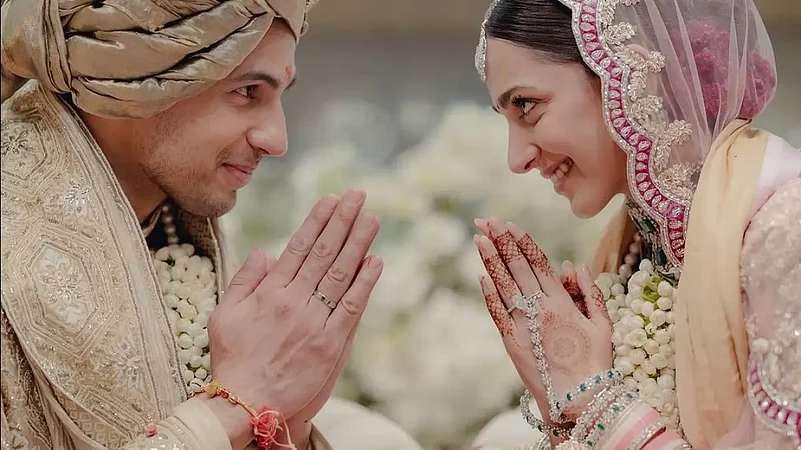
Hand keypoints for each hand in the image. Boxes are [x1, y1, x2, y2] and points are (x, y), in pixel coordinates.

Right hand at [206, 189, 381, 444]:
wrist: (247, 404)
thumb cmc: (233, 359)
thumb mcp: (224, 315)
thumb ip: (244, 280)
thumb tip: (265, 251)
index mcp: (269, 293)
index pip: (298, 247)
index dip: (317, 221)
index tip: (332, 199)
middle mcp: (294, 302)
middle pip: (323, 253)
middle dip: (342, 221)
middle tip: (358, 195)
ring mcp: (315, 322)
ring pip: (340, 274)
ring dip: (358, 243)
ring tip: (371, 218)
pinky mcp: (331, 344)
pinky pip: (351, 307)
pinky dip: (364, 283)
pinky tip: (375, 261)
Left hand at [474, 218, 612, 421]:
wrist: (579, 399)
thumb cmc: (595, 362)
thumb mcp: (602, 324)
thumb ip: (589, 291)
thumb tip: (572, 264)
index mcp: (563, 302)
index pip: (539, 263)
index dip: (523, 242)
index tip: (511, 225)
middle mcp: (541, 309)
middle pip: (517, 268)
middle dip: (501, 242)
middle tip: (486, 221)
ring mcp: (524, 325)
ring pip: (504, 285)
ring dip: (491, 260)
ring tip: (479, 239)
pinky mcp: (512, 342)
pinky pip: (498, 313)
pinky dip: (489, 294)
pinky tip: (481, 276)